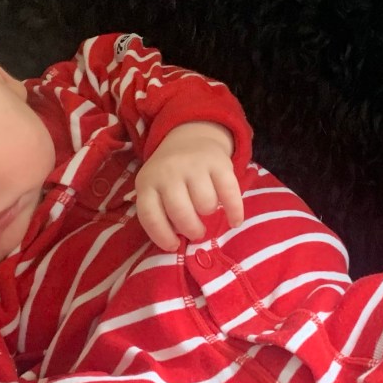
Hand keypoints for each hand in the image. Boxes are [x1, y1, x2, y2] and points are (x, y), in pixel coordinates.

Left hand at [135, 121, 244, 250]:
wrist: (190, 137)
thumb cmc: (170, 176)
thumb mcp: (155, 189)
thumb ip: (160, 213)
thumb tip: (176, 243)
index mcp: (148, 182)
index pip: (150, 216)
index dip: (162, 236)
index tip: (174, 245)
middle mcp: (169, 172)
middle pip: (181, 214)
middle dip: (192, 230)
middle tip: (196, 232)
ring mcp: (194, 165)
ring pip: (206, 205)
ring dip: (209, 213)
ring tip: (206, 209)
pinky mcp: (218, 162)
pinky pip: (229, 194)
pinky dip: (235, 212)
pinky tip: (234, 221)